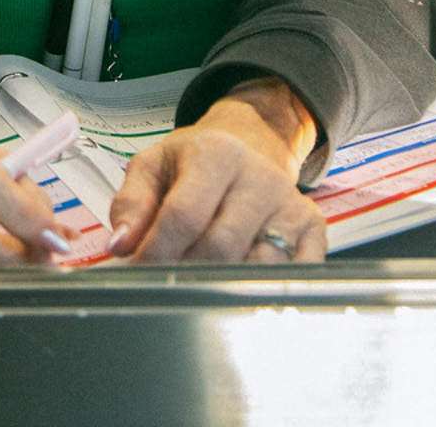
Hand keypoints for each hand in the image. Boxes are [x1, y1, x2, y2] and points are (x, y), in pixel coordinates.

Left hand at [108, 78, 327, 264]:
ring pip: (258, 267)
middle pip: (221, 247)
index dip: (156, 252)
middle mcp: (259, 176)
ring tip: (201, 279)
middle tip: (167, 280)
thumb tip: (122, 245)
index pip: (184, 215)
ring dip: (224, 285)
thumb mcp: (154, 167)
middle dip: (187, 272)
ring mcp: (290, 204)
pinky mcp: (313, 228)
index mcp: (216, 154)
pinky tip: (241, 283)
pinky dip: (265, 290)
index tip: (139, 273)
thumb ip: (131, 204)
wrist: (248, 144)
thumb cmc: (195, 163)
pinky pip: (295, 275)